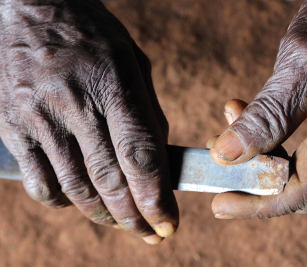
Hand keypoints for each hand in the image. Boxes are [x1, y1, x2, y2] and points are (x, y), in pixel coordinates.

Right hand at [0, 0, 177, 243]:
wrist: (28, 7)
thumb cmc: (91, 35)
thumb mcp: (132, 61)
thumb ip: (148, 112)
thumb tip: (159, 161)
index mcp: (113, 83)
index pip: (139, 155)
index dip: (155, 198)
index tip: (168, 224)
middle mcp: (75, 103)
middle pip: (109, 180)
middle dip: (134, 217)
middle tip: (151, 233)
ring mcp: (39, 117)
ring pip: (76, 188)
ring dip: (103, 215)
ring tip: (122, 221)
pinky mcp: (12, 126)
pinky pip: (40, 183)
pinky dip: (64, 202)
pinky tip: (80, 199)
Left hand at [209, 0, 306, 218]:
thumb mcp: (301, 61)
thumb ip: (267, 114)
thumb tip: (227, 154)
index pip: (306, 189)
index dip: (259, 202)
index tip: (219, 204)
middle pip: (306, 186)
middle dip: (255, 178)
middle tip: (218, 159)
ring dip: (264, 156)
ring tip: (229, 126)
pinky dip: (280, 143)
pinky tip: (254, 118)